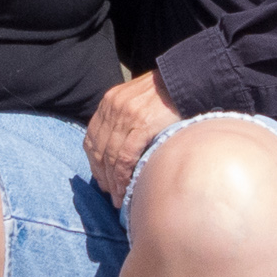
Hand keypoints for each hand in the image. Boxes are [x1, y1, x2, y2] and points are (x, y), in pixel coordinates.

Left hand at [86, 72, 182, 205]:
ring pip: (109, 156)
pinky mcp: (141, 125)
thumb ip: (124, 118)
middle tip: (110, 194)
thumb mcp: (136, 100)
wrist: (184, 79)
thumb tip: (119, 148)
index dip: (94, 162)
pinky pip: (125, 156)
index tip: (101, 179)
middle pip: (99, 149)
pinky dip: (122, 175)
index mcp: (108, 102)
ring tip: (118, 197)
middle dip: (102, 176)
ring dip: (112, 181)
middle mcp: (113, 108)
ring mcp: (125, 116)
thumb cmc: (165, 94)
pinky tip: (126, 187)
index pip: (92, 138)